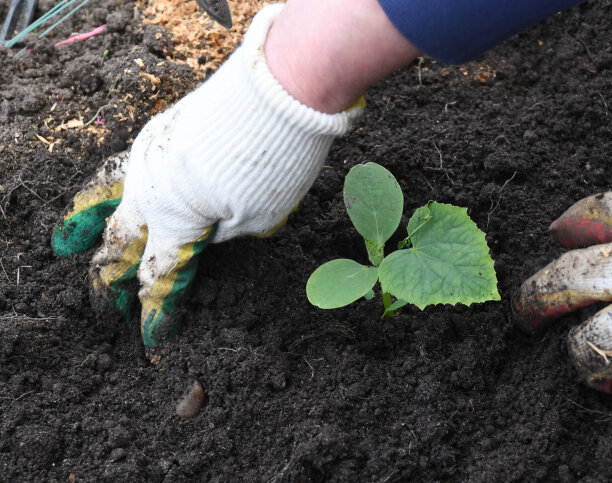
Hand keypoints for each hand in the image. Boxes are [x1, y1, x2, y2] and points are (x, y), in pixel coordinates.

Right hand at [52, 5, 361, 346]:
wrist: (274, 93)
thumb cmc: (271, 165)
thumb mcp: (256, 219)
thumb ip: (223, 234)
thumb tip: (206, 233)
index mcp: (173, 225)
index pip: (158, 277)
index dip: (155, 312)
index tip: (152, 340)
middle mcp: (150, 193)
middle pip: (119, 243)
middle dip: (108, 278)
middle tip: (102, 303)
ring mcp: (150, 158)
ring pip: (108, 197)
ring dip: (89, 225)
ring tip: (71, 242)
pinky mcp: (162, 130)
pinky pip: (127, 167)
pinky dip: (112, 187)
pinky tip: (115, 190)